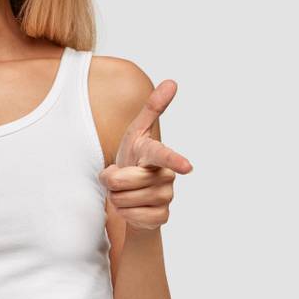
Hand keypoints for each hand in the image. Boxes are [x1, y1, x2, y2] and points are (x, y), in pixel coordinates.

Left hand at [98, 79, 192, 231]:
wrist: (133, 193)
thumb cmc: (134, 158)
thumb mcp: (136, 132)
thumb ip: (152, 108)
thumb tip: (173, 82)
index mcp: (156, 154)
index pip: (163, 155)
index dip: (174, 160)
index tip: (187, 166)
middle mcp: (166, 176)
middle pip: (122, 181)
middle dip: (111, 181)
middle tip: (118, 177)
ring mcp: (166, 198)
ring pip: (124, 200)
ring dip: (117, 198)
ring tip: (126, 192)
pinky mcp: (161, 217)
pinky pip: (132, 217)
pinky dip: (125, 213)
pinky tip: (133, 207)